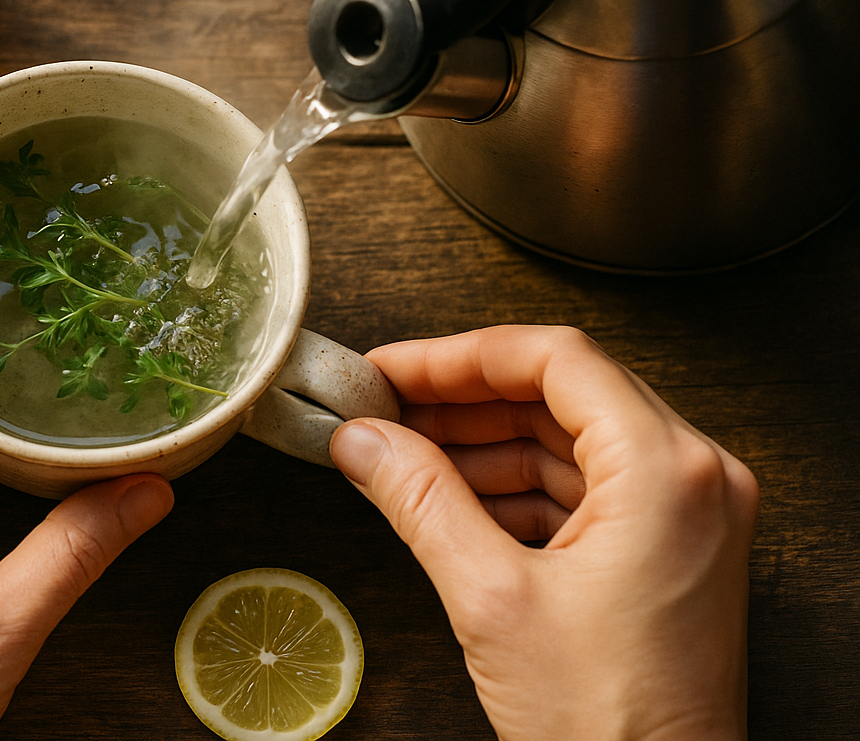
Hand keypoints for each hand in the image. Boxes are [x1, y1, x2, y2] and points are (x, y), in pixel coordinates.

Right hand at [332, 326, 757, 740]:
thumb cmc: (609, 724)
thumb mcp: (490, 598)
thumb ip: (419, 499)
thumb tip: (363, 440)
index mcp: (669, 471)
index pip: (555, 358)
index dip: (458, 356)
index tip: (392, 370)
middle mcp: (695, 478)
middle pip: (563, 394)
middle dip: (464, 400)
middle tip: (386, 409)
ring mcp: (689, 515)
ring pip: (570, 440)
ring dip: (483, 445)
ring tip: (404, 457)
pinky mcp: (670, 552)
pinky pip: (586, 488)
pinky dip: (515, 488)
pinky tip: (450, 502)